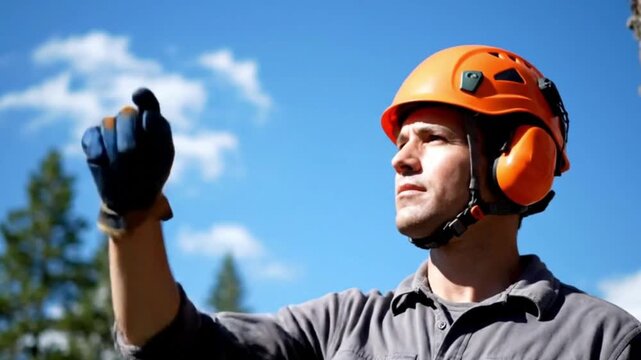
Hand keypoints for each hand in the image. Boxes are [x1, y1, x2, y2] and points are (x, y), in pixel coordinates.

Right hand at [81, 88, 173, 236]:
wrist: (132, 198)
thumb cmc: (153, 175)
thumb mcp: (163, 157)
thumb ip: (158, 134)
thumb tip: (145, 114)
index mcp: (152, 122)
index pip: (147, 101)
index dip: (143, 99)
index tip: (140, 104)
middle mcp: (132, 120)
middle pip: (127, 114)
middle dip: (128, 133)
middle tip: (129, 152)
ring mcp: (111, 128)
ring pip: (109, 124)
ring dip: (114, 146)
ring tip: (122, 167)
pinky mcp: (94, 139)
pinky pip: (92, 135)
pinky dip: (96, 147)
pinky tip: (101, 159)